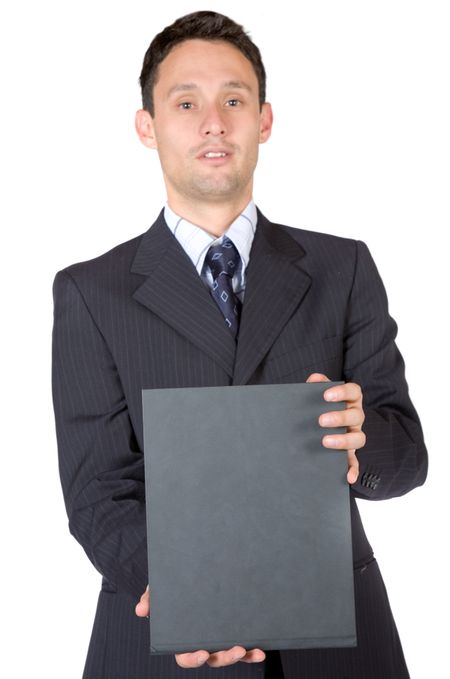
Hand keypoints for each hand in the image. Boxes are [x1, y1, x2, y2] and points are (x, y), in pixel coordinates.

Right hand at [135, 588, 265, 667]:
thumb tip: (140, 610)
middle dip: (225, 657)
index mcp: (181, 638)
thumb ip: (150, 598)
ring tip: (251, 649)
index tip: (202, 653)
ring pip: (229, 655)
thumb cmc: (171, 585)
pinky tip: (261, 649)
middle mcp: (201, 642)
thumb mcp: (159, 589)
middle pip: (212, 659)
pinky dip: (252, 651)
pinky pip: (243, 646)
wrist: (189, 572)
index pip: (184, 656)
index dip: (192, 658)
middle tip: (236, 649)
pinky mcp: (232, 631)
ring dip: (241, 656)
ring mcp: (218, 638)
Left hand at [306, 373, 365, 483]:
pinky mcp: (350, 453)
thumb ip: (316, 385)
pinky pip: (355, 462)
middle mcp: (356, 417)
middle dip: (339, 417)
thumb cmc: (320, 406)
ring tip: (325, 441)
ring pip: (358, 438)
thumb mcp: (319, 395)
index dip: (342, 392)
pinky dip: (353, 470)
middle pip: (355, 415)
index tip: (326, 395)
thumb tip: (314, 378)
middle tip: (320, 420)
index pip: (353, 391)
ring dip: (343, 440)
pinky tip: (348, 476)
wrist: (321, 426)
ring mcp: (354, 435)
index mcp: (350, 400)